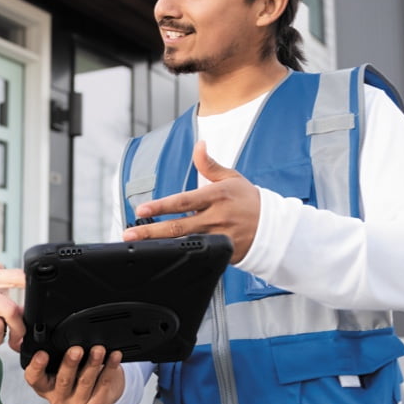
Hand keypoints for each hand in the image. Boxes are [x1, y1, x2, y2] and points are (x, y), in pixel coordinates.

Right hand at [24, 345, 124, 403]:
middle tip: (76, 350)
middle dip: (70, 363)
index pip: (34, 378)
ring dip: (92, 364)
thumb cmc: (75, 372)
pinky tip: (113, 356)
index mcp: (44, 386)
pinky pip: (104, 385)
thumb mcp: (59, 361)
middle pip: (63, 380)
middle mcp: (58, 398)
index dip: (36, 367)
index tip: (42, 354)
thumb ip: (50, 349)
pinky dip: (109, 368)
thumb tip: (40, 325)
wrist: (99, 391)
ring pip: (85, 382)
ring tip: (98, 350)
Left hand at [121, 141, 252, 262]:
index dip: (161, 206)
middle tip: (129, 233)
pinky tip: (161, 258)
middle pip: (179, 226)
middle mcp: (216, 217)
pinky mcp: (222, 253)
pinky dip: (180, 256)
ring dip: (160, 245)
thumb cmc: (249, 200)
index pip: (184, 201)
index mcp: (217, 196)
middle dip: (152, 231)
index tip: (141, 209)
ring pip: (185, 243)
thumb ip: (210, 164)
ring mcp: (219, 237)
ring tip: (138, 246)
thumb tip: (199, 145)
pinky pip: (198, 255)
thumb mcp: (231, 177)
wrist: (273, 227)